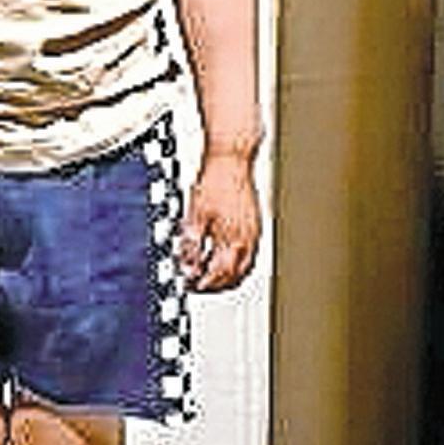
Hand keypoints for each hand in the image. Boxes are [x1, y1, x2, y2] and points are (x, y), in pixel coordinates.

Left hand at [181, 149, 259, 292]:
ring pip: (244, 266)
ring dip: (227, 275)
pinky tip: (223, 254)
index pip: (220, 275)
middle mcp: (248, 240)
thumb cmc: (215, 181)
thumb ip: (192, 246)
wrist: (231, 159)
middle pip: (235, 276)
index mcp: (233, 241)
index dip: (203, 284)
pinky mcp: (256, 224)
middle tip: (198, 283)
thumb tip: (187, 267)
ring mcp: (254, 232)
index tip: (191, 285)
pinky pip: (249, 253)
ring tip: (209, 272)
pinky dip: (235, 261)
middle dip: (216, 284)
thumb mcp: (195, 216)